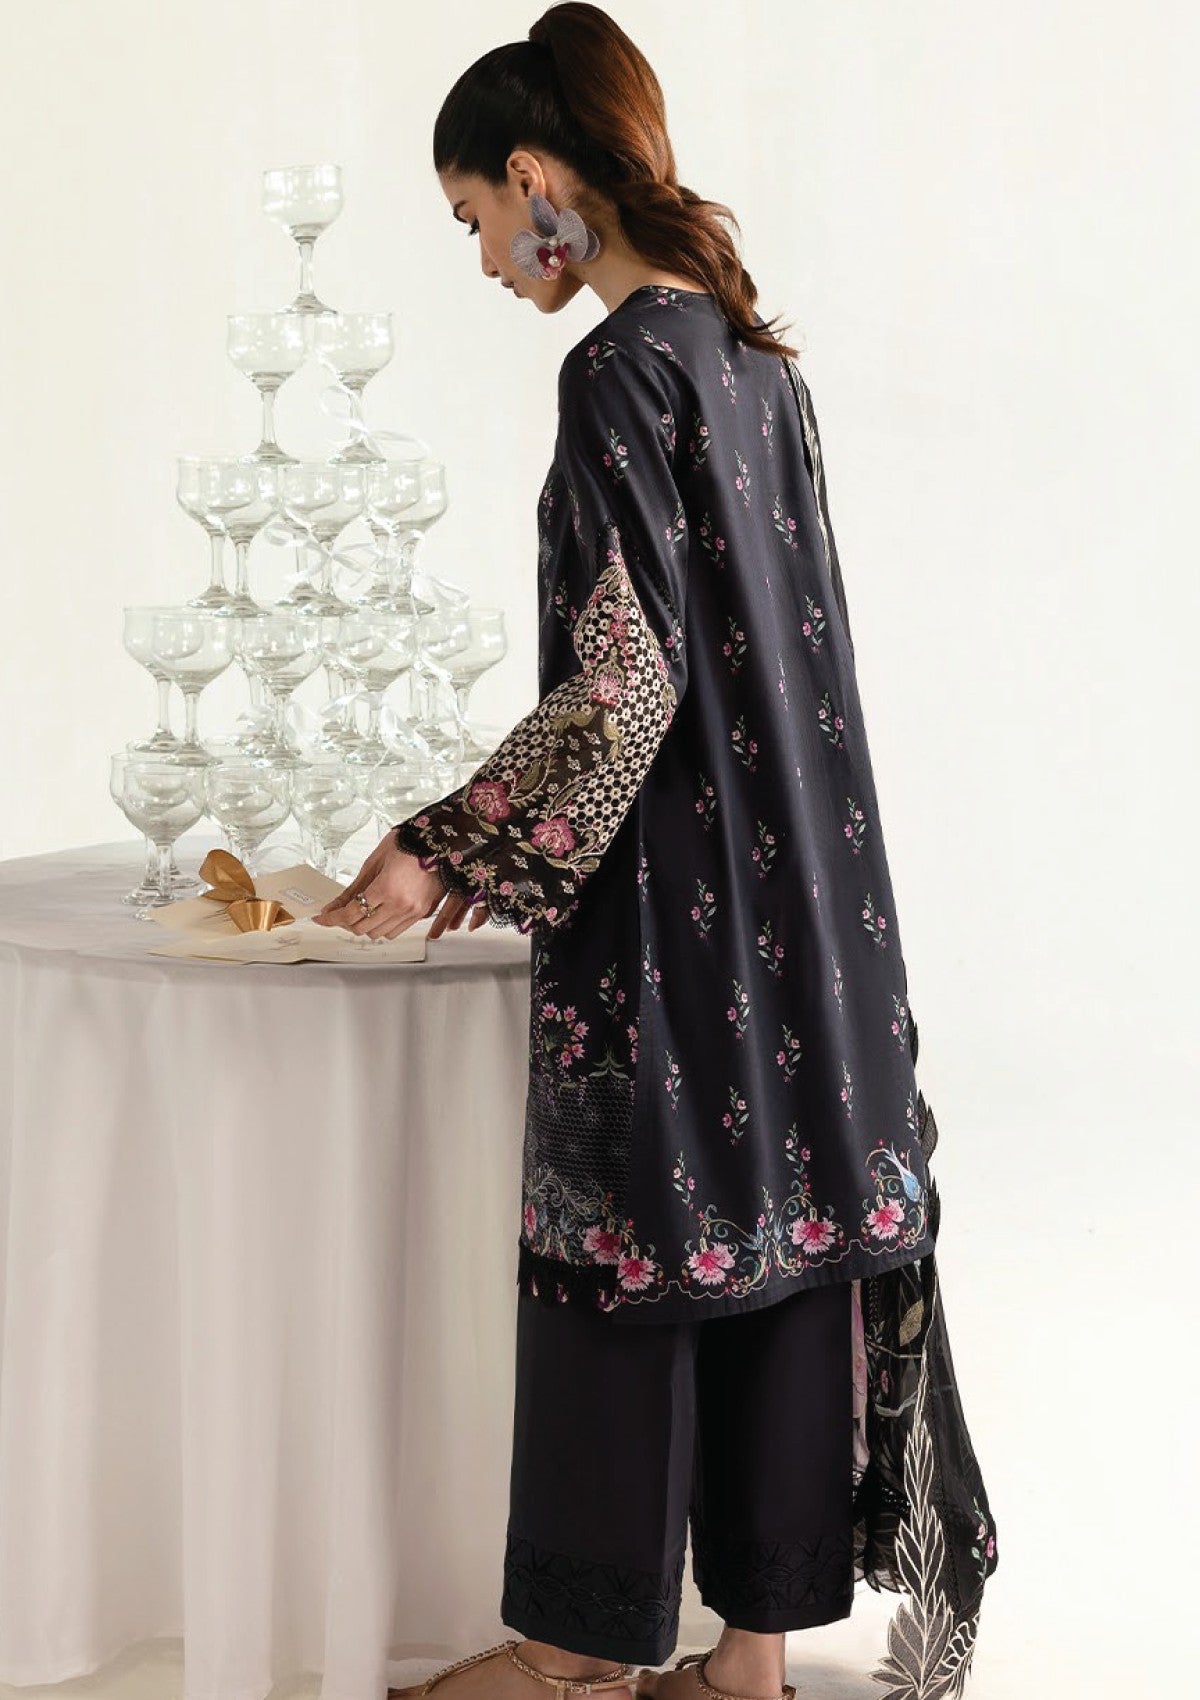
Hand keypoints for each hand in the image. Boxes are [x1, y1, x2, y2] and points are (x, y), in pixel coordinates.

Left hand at [310, 830, 491, 940]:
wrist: (444, 842)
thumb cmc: (410, 843)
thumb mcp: (375, 861)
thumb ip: (353, 888)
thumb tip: (334, 906)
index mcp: (387, 888)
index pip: (351, 913)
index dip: (332, 918)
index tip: (322, 918)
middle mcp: (401, 905)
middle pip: (362, 928)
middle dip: (346, 922)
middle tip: (340, 911)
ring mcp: (414, 912)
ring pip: (379, 934)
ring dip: (365, 926)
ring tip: (362, 911)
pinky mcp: (423, 913)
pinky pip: (397, 931)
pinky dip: (383, 926)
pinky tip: (380, 912)